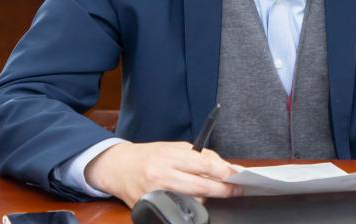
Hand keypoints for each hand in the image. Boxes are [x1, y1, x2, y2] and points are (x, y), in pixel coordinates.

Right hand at [85, 141, 240, 206]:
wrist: (118, 167)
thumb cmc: (148, 155)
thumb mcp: (173, 147)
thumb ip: (198, 155)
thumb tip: (223, 165)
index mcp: (169, 156)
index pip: (203, 164)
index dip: (224, 171)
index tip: (237, 175)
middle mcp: (162, 175)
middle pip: (201, 186)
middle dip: (223, 189)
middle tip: (237, 189)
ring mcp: (156, 193)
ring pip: (192, 200)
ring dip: (206, 196)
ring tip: (208, 189)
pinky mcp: (150, 206)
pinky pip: (179, 207)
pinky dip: (189, 203)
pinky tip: (191, 197)